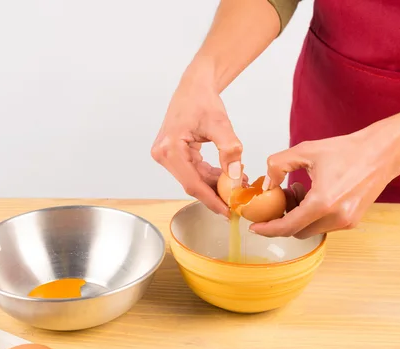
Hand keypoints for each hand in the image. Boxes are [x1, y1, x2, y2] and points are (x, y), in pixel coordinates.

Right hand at [151, 70, 244, 216]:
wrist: (194, 87)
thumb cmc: (203, 101)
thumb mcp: (220, 124)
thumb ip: (229, 149)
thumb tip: (236, 176)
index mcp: (169, 149)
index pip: (192, 183)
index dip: (211, 200)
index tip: (227, 211)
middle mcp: (162, 155)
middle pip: (191, 184)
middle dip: (215, 193)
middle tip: (237, 201)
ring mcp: (165, 155)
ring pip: (192, 179)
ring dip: (213, 185)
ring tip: (237, 186)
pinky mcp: (171, 155)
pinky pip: (192, 171)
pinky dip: (209, 175)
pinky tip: (226, 176)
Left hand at [250, 128, 398, 238]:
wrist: (382, 153)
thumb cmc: (347, 150)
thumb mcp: (305, 151)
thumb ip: (278, 166)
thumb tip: (266, 184)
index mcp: (322, 203)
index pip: (287, 227)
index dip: (268, 229)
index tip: (254, 227)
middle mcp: (336, 218)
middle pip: (296, 232)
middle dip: (283, 218)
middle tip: (280, 198)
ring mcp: (346, 222)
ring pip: (310, 229)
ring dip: (298, 216)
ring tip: (299, 190)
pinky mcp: (352, 221)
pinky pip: (323, 225)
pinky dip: (312, 215)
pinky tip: (313, 194)